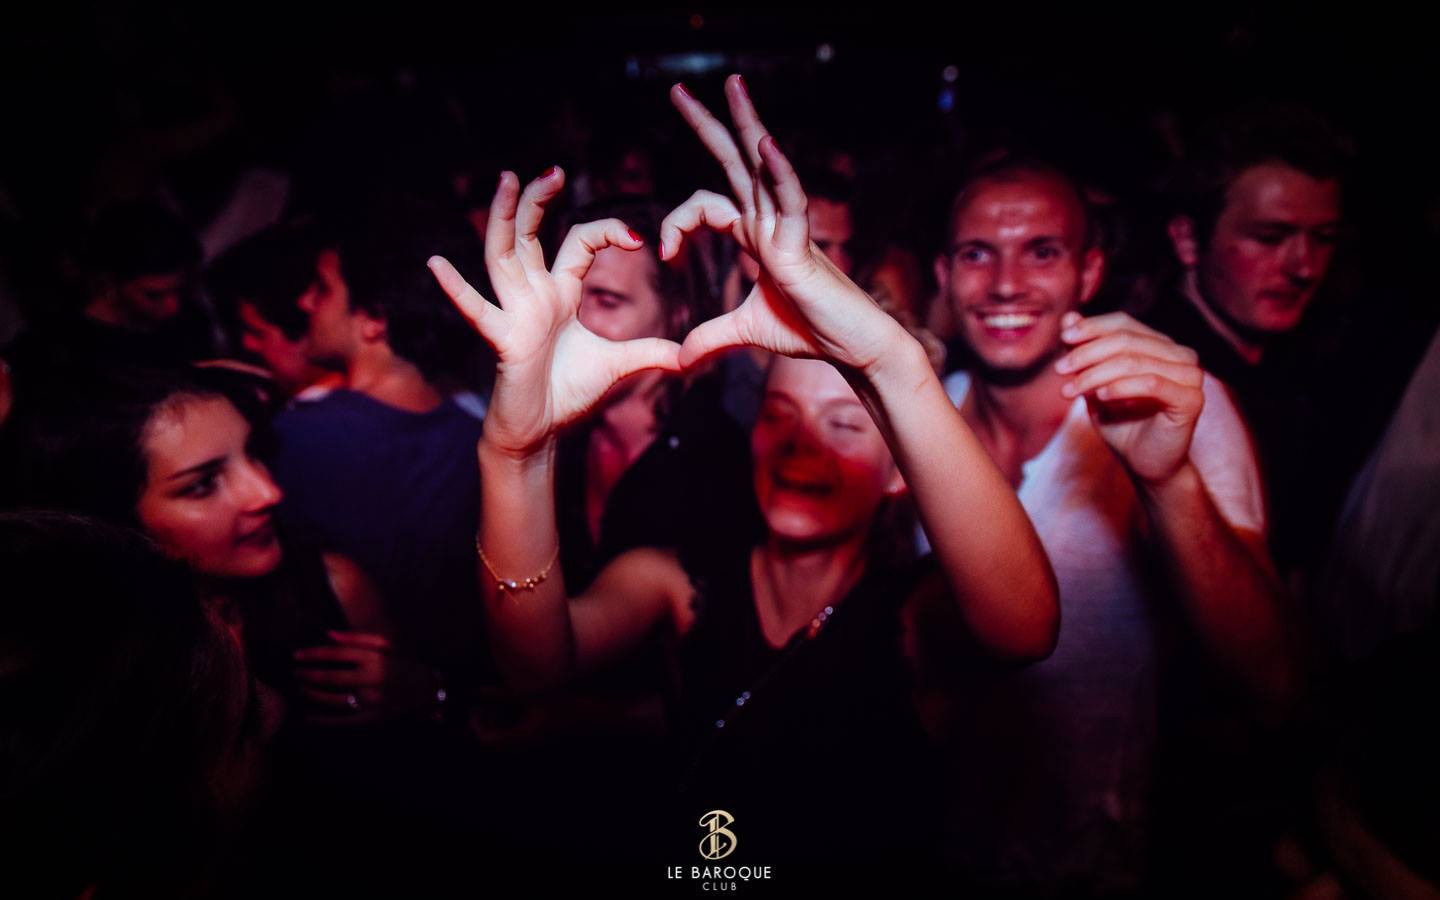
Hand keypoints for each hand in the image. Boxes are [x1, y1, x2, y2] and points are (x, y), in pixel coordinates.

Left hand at [292, 631, 436, 725]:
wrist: (426, 689)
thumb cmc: (403, 663)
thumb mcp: (386, 644)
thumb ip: (357, 638)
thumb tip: (328, 635)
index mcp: (375, 658)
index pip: (336, 654)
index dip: (313, 654)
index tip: (296, 655)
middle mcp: (372, 679)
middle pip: (330, 677)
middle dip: (307, 675)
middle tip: (294, 672)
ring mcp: (372, 700)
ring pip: (333, 699)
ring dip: (313, 695)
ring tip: (302, 689)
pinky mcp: (373, 717)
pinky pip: (343, 721)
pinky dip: (325, 721)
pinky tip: (310, 718)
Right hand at [428, 169, 680, 458]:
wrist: (541, 432)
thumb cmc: (568, 394)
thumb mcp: (619, 365)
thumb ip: (651, 353)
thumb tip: (689, 355)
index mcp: (560, 294)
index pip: (578, 244)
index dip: (605, 232)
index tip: (637, 238)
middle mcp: (534, 295)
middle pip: (530, 235)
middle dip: (538, 202)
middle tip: (552, 170)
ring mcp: (515, 314)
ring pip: (504, 256)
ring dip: (504, 219)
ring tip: (507, 181)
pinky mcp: (503, 340)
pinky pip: (478, 311)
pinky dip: (457, 291)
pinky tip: (437, 265)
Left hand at [663, 76, 906, 372]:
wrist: (850, 347)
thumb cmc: (809, 332)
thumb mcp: (746, 331)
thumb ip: (710, 337)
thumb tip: (676, 361)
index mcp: (755, 235)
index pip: (706, 205)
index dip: (678, 223)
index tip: (666, 254)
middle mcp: (769, 222)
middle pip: (734, 161)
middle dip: (706, 125)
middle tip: (677, 90)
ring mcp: (787, 228)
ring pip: (764, 164)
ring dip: (748, 122)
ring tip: (732, 84)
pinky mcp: (803, 245)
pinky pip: (791, 200)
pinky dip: (780, 172)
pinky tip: (766, 144)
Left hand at [1055, 311, 1204, 484]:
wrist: (1145, 464)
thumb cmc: (1122, 424)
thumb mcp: (1096, 384)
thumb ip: (1086, 352)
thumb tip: (1067, 318)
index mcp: (1160, 345)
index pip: (1123, 324)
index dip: (1091, 327)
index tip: (1062, 338)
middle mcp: (1180, 354)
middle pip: (1126, 340)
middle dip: (1087, 354)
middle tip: (1060, 371)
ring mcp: (1190, 376)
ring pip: (1134, 362)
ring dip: (1095, 374)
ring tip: (1071, 390)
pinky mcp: (1191, 399)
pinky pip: (1151, 384)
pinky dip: (1121, 388)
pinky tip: (1099, 397)